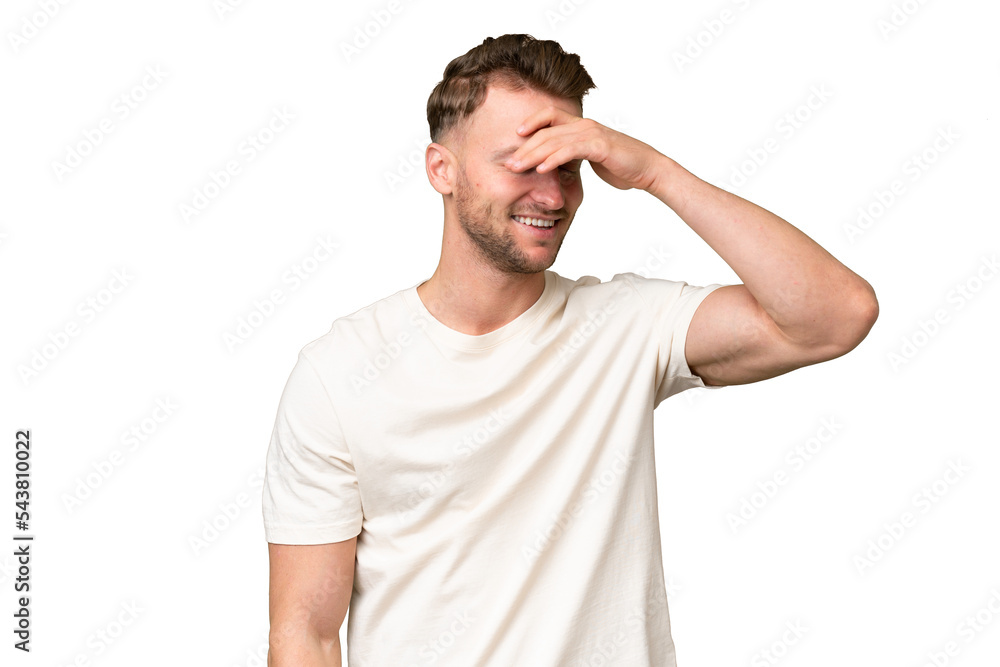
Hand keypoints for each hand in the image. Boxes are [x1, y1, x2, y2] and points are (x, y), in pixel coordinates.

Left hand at [505, 106, 665, 191]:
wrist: (648, 169)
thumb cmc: (621, 165)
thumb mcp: (591, 158)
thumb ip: (573, 156)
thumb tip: (556, 164)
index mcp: (581, 126)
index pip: (549, 116)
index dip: (530, 123)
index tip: (514, 137)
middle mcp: (584, 125)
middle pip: (546, 131)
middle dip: (524, 147)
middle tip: (507, 163)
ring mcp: (592, 134)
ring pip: (554, 140)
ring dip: (532, 154)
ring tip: (516, 167)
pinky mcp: (600, 146)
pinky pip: (570, 150)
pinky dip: (553, 159)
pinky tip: (540, 169)